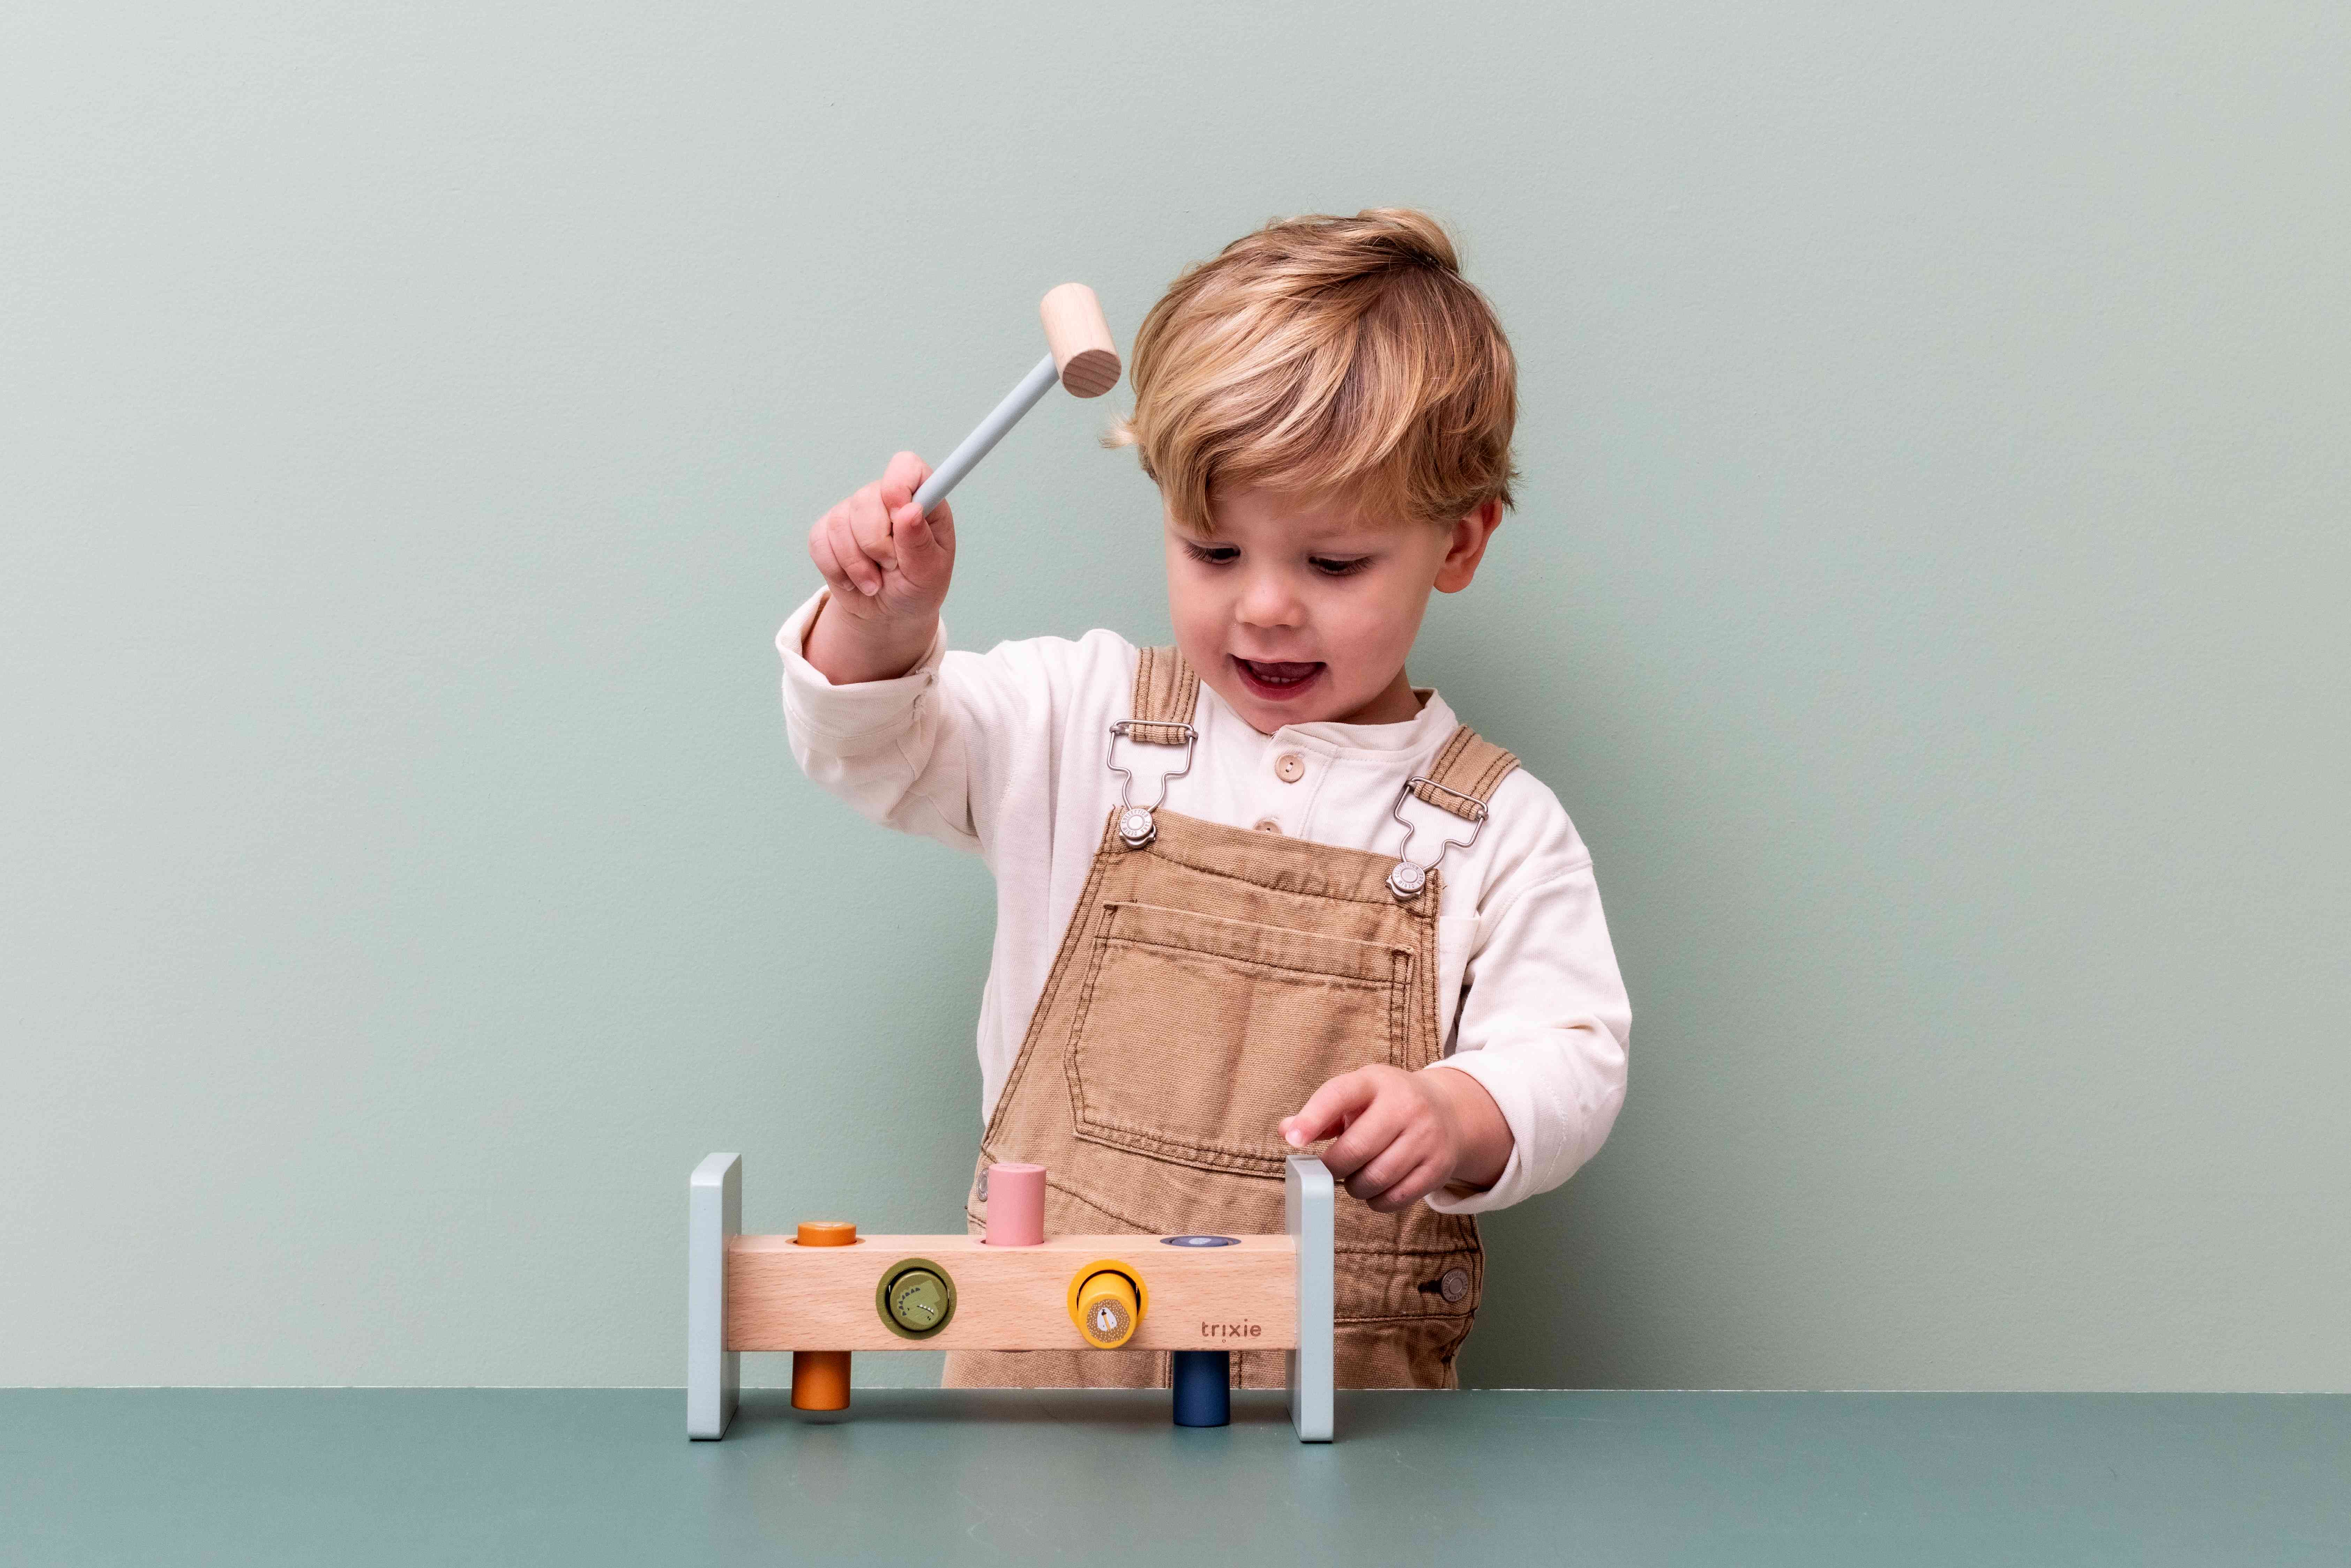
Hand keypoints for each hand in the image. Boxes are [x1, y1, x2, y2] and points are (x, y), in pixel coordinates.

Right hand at [803, 451, 955, 682]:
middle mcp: (886, 499)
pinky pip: (819, 541)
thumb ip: (920, 542)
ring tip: (875, 584)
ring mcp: (854, 513)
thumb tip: (910, 510)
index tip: (899, 515)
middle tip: (892, 568)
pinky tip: (852, 581)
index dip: (898, 485)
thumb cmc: (917, 589)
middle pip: (865, 499)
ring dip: (856, 564)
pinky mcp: (828, 531)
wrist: (888, 614)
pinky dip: (835, 569)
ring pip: (840, 523)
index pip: (907, 467)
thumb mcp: (929, 573)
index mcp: (922, 501)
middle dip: (876, 544)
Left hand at [1279, 1065, 1511, 1212]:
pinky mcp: (1439, 1166)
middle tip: (1332, 1169)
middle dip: (1334, 1167)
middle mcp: (1406, 1105)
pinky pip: (1397, 1197)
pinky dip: (1378, 1201)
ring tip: (1355, 1178)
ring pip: (1376, 1179)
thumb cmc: (1388, 1105)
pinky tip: (1376, 1190)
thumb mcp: (1357, 1095)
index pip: (1339, 1095)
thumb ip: (1321, 1114)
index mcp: (1376, 1082)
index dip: (1313, 1118)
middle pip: (1356, 1149)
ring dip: (1355, 1187)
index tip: (1295, 1141)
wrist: (1448, 1112)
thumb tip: (1287, 1131)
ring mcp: (1426, 1136)